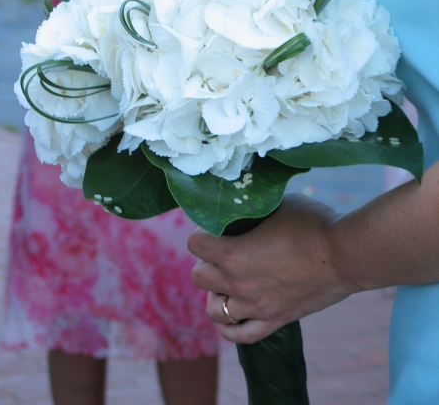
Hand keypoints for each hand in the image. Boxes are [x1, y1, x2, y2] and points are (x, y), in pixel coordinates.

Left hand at [188, 194, 356, 343]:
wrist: (345, 254)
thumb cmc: (312, 223)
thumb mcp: (277, 204)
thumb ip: (254, 209)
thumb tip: (245, 204)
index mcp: (233, 253)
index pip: (194, 244)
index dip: (202, 232)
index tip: (216, 227)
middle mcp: (238, 283)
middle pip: (198, 277)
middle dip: (205, 262)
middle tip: (222, 252)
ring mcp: (255, 306)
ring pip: (214, 310)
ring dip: (215, 294)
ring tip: (228, 281)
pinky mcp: (275, 319)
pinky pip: (241, 335)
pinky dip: (230, 328)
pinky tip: (234, 314)